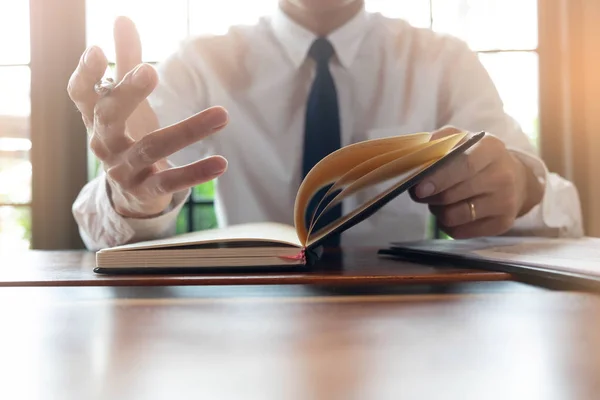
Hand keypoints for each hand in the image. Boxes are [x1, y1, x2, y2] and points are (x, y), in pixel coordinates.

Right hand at [67, 16, 227, 217]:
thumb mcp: (125, 102)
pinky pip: (170, 181)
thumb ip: (126, 61)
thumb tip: (122, 18)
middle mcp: (103, 143)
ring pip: (151, 148)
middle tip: (150, 71)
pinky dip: (196, 173)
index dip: (85, 74)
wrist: (130, 192)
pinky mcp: (145, 190)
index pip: (81, 94)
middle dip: (128, 94)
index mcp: (95, 118)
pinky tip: (221, 162)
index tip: (97, 50)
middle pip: (109, 117)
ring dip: (188, 130)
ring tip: (223, 114)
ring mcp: (122, 169)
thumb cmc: (128, 135)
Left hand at [411, 127, 543, 238]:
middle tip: (421, 193)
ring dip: (437, 211)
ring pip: (453, 216)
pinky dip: (448, 225)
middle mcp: (502, 175)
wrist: (516, 180)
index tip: (419, 188)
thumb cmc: (477, 158)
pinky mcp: (501, 224)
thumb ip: (437, 143)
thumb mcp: (461, 140)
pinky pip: (460, 232)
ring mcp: (504, 202)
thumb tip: (413, 156)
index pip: (463, 165)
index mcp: (490, 148)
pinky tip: (453, 212)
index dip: (438, 178)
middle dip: (429, 197)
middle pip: (452, 194)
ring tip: (440, 202)